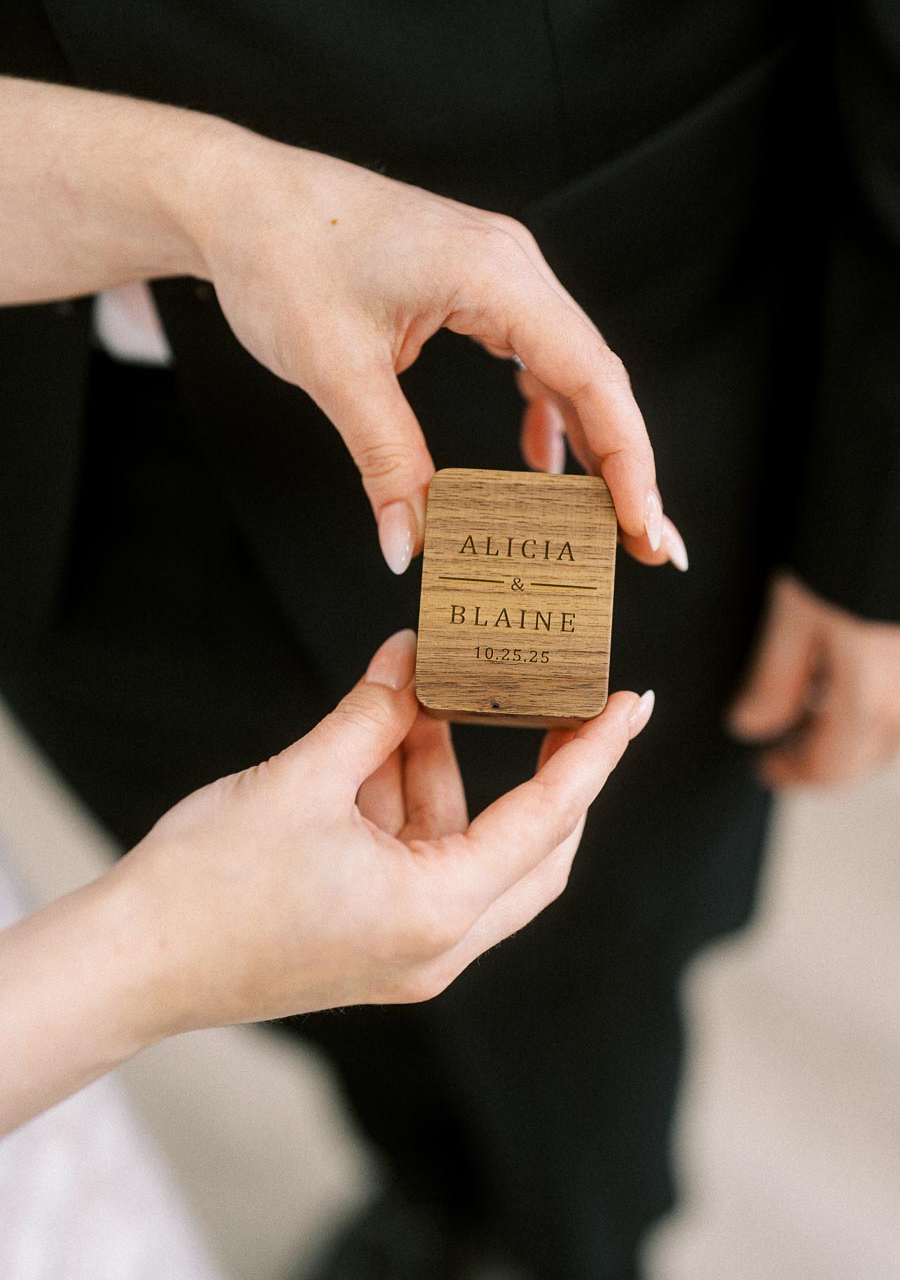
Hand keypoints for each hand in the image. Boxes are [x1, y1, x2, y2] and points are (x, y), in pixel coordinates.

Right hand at [0, 629, 652, 1132]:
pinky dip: (413, 800)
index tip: (633, 704)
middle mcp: (436, 946)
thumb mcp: (302, 778)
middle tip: (557, 701)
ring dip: (450, 770)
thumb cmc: (209, 884)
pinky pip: (424, 860)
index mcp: (435, 913)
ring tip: (419, 696)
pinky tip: (383, 741)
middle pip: (534, 851)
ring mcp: (407, 950)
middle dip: (546, 771)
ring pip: (469, 847)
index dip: (594, 754)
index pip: (546, 820)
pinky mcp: (375, 941)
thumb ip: (372, 713)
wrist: (133, 962)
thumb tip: (415, 655)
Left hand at [183, 127, 684, 571]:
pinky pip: (532, 356)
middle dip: (625, 463)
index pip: (591, 375)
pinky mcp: (473, 287)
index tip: (641, 526)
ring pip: (570, 369)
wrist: (236, 197)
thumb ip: (386, 459)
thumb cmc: (279, 256)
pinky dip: (544, 412)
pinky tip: (540, 463)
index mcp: (495, 272)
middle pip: (597, 376)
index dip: (627, 458)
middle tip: (647, 544)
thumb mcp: (336, 369)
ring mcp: (496, 273)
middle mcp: (512, 265)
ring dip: (592, 443)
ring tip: (606, 517)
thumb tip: (410, 544)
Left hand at [728, 572, 899, 785]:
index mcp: (872, 702)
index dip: (793, 773)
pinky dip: (877, 705)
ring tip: (814, 707)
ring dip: (853, 734)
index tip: (765, 766)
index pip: (831, 767)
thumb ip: (775, 681)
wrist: (895, 505)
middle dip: (822, 758)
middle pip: (865, 756)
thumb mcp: (796, 615)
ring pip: (890, 733)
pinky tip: (850, 676)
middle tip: (783, 746)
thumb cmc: (847, 552)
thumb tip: (749, 727)